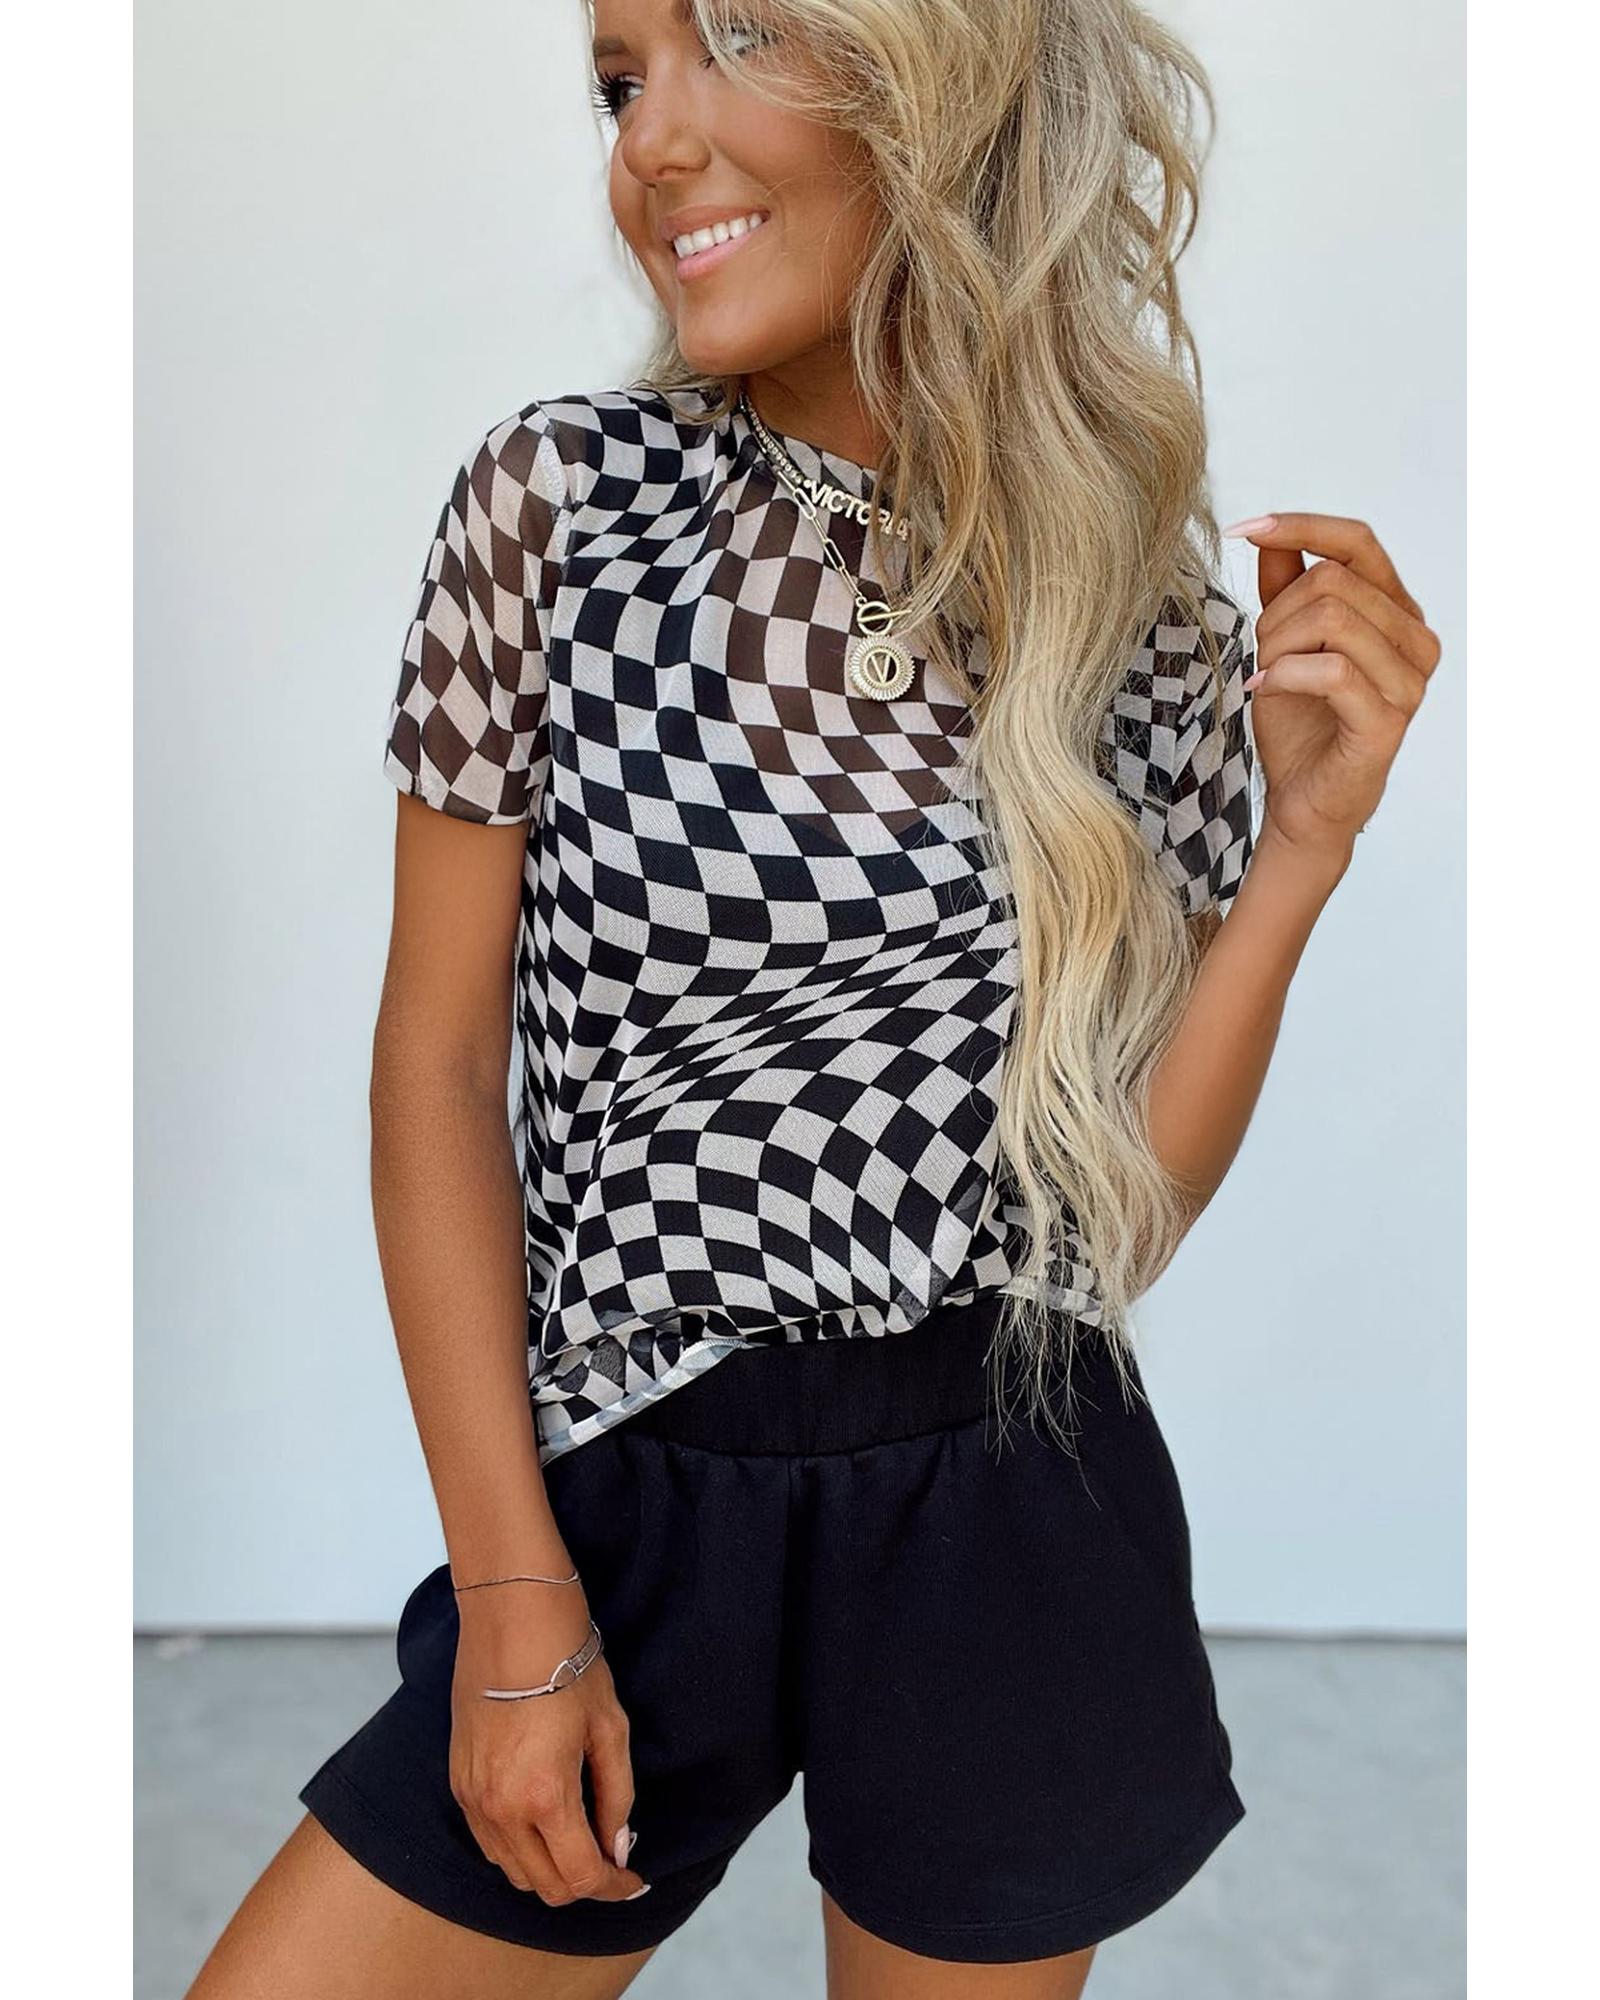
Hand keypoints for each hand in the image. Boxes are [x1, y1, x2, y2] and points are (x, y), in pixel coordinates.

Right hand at [449, 1582, 648, 1904]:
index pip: (581, 1877)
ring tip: (579, 1839)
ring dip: (549, 1869)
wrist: (512, 1620)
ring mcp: (473, 1798)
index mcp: (545, 1796)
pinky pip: (488, 1842)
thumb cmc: (568, 1665)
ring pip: (513, 1871)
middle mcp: (501, 1808)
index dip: (613, 1887)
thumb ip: (616, 1797)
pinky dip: (518, 1848)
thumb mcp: (610, 1730)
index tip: (632, 1879)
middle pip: (545, 1886)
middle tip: (611, 1861)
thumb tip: (616, 1847)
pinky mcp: (458, 1783)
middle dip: (583, 1883)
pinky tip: (543, 1821)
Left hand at [1221, 512, 1442, 864]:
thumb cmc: (1300, 723)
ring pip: (1332, 619)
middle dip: (1276, 614)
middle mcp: (1415, 639)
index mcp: (1396, 612)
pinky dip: (1285, 675)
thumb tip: (1270, 534)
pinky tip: (1264, 692)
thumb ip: (1284, 589)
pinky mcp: (1390, 719)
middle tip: (1260, 656)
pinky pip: (1332, 670)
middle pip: (1333, 581)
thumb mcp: (1282, 644)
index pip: (1359, 542)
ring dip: (1278, 647)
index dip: (1301, 526)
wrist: (1303, 801)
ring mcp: (1410, 681)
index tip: (1244, 529)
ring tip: (1266, 678)